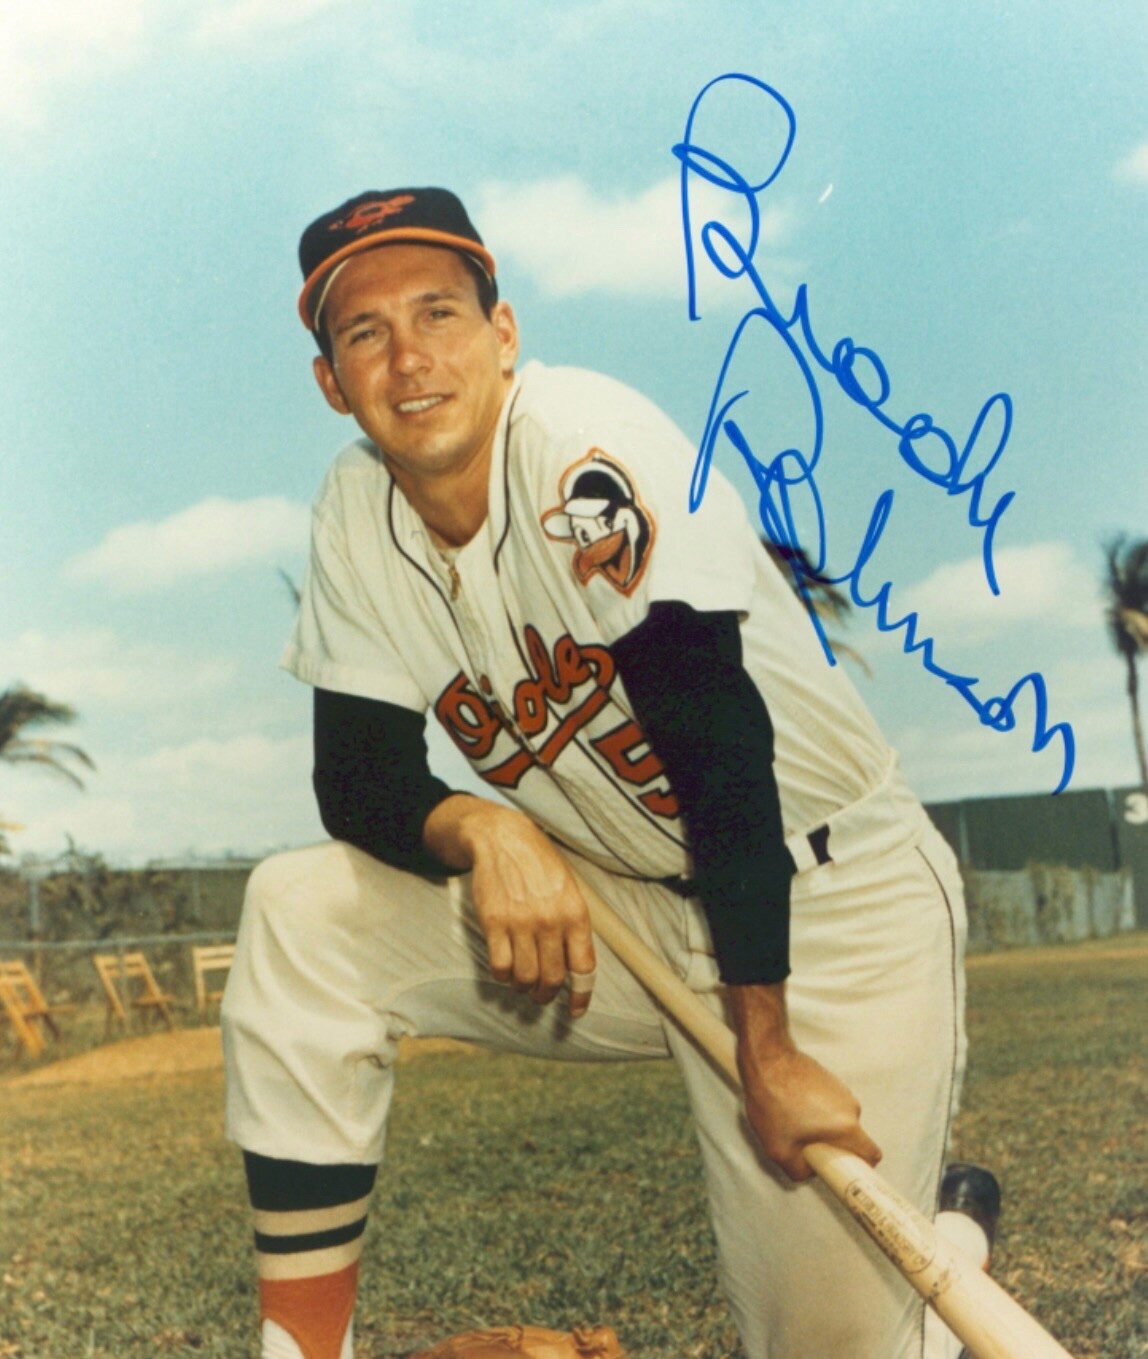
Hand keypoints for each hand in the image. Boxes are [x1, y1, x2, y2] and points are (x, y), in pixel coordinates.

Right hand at [424, 797, 596, 1017]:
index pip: (583, 968)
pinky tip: (504, 970)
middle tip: (540, 997)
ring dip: (523, 988)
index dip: (580, 996)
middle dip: (546, 996)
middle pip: (551, 979)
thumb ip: (574, 926)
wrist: (503, 839)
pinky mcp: (494, 922)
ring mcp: (521, 923)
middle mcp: (550, 921)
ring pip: (524, 978)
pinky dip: (502, 976)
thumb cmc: (539, 865)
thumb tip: (576, 966)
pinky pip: (499, 966)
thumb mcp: (569, 889)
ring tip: (522, 983)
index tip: (575, 1011)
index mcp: (575, 913)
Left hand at [729, 984, 881, 1181]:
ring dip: (822, 1126)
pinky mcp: (829, 1078)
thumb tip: (810, 1170)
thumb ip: (800, 1171)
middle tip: (806, 1145)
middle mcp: (851, 1106)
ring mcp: (841, 1089)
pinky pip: (830, 1104)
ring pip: (838, 1120)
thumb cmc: (774, 1102)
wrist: (766, 1059)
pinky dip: (816, 1110)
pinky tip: (792, 1105)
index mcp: (846, 1126)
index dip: (861, 1168)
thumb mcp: (780, 1150)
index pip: (872, 1154)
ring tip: (793, 1121)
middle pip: (851, 1138)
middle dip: (832, 1146)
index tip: (844, 1171)